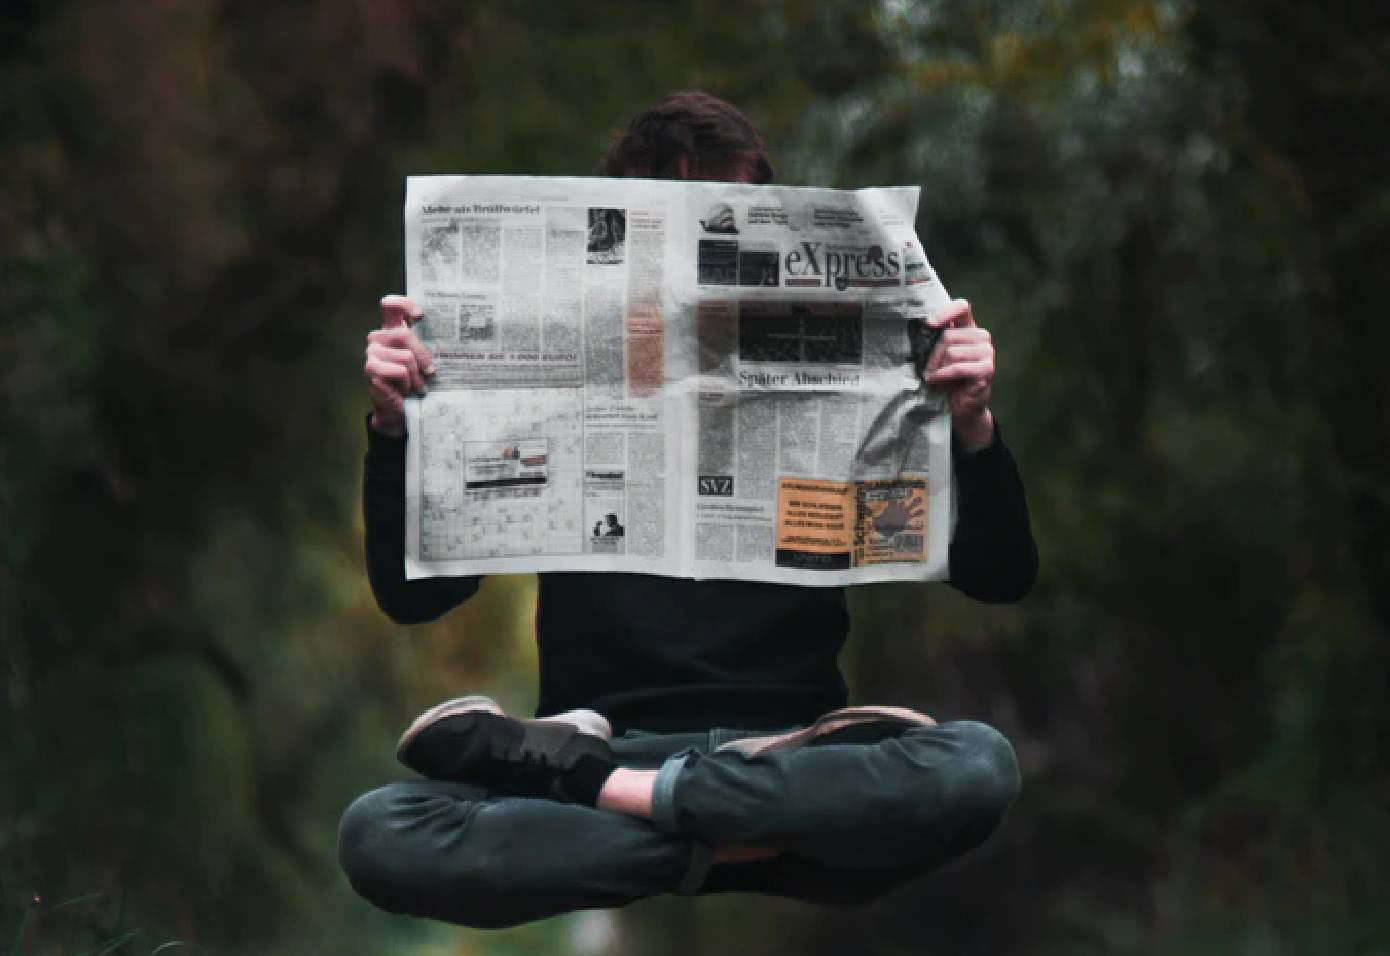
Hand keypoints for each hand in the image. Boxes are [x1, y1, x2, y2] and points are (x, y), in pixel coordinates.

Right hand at [365, 294, 434, 436]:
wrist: (399, 410)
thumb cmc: (414, 383)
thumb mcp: (423, 361)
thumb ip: (426, 345)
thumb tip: (449, 335)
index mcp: (390, 330)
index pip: (391, 306)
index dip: (404, 305)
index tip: (420, 315)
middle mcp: (378, 338)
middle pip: (404, 334)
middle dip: (423, 356)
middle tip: (430, 372)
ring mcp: (372, 353)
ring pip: (405, 356)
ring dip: (417, 375)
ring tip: (418, 386)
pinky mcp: (371, 369)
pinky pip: (399, 370)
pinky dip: (407, 383)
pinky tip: (405, 390)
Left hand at [924, 298, 994, 451]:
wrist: (960, 406)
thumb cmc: (946, 379)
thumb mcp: (937, 357)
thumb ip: (933, 341)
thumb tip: (919, 329)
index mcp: (969, 328)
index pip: (962, 307)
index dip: (945, 312)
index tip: (929, 324)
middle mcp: (981, 337)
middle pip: (948, 335)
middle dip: (932, 355)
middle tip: (926, 370)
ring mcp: (987, 352)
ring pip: (952, 352)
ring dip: (937, 368)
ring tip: (934, 378)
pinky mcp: (987, 369)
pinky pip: (958, 367)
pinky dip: (943, 376)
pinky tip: (937, 382)